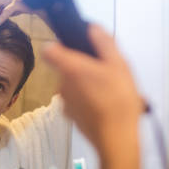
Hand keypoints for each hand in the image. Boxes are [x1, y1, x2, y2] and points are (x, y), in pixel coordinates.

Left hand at [42, 25, 143, 156]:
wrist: (116, 139)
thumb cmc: (118, 102)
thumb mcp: (119, 65)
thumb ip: (104, 43)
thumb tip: (93, 28)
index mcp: (71, 68)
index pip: (49, 50)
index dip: (60, 46)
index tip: (75, 48)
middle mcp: (63, 85)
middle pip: (66, 68)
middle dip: (83, 68)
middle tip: (106, 72)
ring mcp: (66, 103)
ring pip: (74, 86)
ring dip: (88, 85)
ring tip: (111, 91)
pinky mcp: (73, 118)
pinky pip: (78, 102)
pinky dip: (89, 101)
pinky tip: (107, 105)